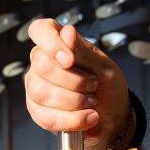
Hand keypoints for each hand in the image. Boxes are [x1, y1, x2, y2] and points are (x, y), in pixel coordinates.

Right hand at [25, 18, 131, 149]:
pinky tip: (88, 117)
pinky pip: (47, 117)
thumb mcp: (103, 65)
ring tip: (92, 101)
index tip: (69, 59)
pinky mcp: (38, 112)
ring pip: (42, 94)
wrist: (113, 117)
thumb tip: (67, 32)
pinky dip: (73, 119)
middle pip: (42, 66)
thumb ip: (82, 50)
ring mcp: (36, 87)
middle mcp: (41, 63)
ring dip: (75, 101)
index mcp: (57, 43)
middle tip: (93, 85)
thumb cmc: (107, 87)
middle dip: (74, 80)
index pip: (40, 30)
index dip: (51, 43)